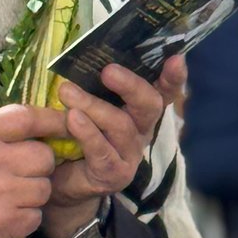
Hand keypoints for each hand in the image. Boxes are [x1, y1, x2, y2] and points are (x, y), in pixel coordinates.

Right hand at [0, 103, 65, 237]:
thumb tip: (37, 126)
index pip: (26, 118)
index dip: (52, 119)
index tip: (66, 122)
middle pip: (44, 157)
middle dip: (38, 165)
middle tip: (20, 173)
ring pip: (44, 189)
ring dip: (32, 193)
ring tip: (8, 196)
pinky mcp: (2, 225)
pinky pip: (35, 216)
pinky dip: (25, 218)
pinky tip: (4, 215)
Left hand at [41, 59, 181, 237]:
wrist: (60, 181)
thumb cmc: (74, 134)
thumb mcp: (85, 105)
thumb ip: (91, 86)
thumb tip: (82, 56)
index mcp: (139, 110)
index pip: (164, 91)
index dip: (173, 77)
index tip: (176, 58)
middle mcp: (141, 131)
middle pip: (149, 105)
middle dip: (131, 85)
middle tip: (108, 71)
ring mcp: (130, 154)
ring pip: (121, 125)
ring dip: (93, 106)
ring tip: (66, 92)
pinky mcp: (114, 174)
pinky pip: (103, 151)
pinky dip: (87, 133)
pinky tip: (72, 119)